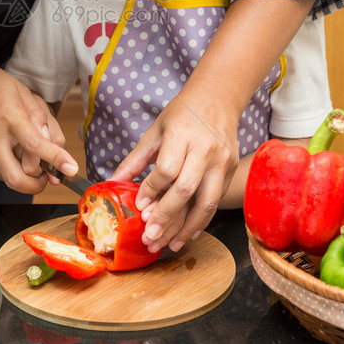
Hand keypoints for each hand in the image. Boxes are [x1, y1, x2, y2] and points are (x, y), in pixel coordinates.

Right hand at [0, 59, 78, 194]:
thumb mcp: (22, 91)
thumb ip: (40, 118)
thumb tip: (53, 144)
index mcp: (9, 116)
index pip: (35, 145)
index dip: (56, 160)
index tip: (70, 169)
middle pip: (15, 178)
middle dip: (36, 186)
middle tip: (46, 177)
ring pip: (5, 176)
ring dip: (21, 174)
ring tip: (28, 156)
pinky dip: (7, 162)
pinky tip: (8, 145)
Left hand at [111, 95, 239, 253]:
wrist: (218, 98)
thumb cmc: (182, 113)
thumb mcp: (155, 131)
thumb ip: (135, 159)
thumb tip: (112, 182)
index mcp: (182, 134)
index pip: (166, 170)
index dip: (151, 191)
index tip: (139, 207)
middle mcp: (205, 149)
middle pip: (186, 190)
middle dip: (167, 217)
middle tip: (151, 236)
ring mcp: (222, 161)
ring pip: (206, 203)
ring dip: (187, 228)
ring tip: (169, 244)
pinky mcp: (231, 170)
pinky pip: (215, 201)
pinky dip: (201, 220)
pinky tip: (187, 233)